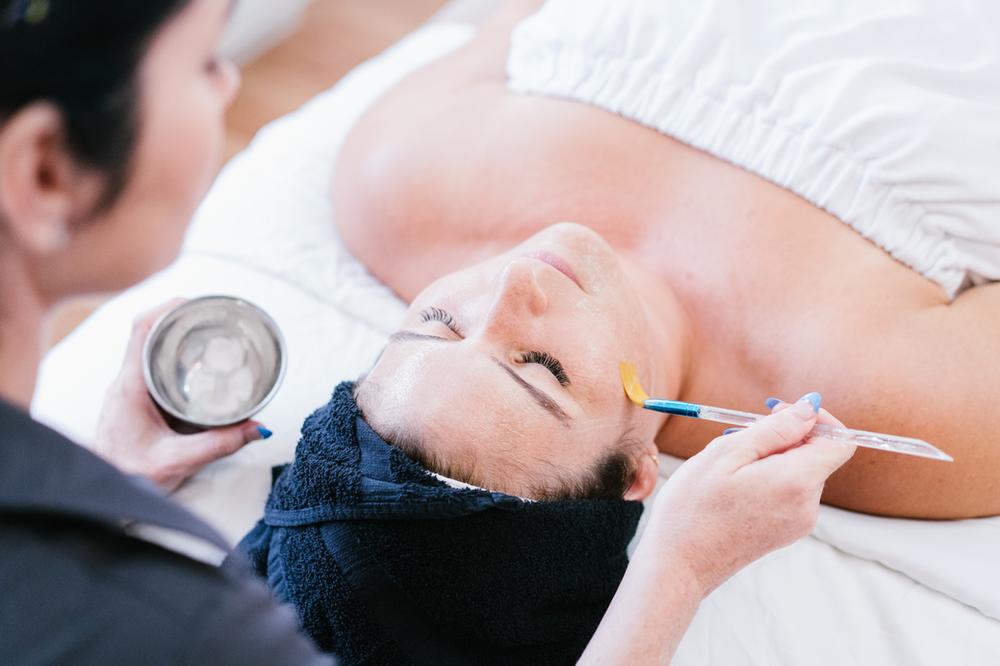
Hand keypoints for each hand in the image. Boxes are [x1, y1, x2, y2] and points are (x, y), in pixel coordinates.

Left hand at [91, 300, 269, 491]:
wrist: (102, 493)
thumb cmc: (130, 476)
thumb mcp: (179, 461)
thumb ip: (220, 445)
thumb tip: (259, 428)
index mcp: (131, 387)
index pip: (141, 330)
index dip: (168, 307)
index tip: (198, 302)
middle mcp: (125, 382)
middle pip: (148, 330)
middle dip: (180, 315)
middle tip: (214, 314)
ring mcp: (127, 389)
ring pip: (149, 346)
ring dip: (176, 334)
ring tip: (209, 330)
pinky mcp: (134, 399)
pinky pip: (151, 364)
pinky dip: (173, 354)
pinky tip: (195, 361)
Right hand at [647, 395, 855, 596]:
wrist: (679, 564)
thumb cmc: (693, 507)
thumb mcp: (726, 453)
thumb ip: (775, 429)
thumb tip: (809, 408)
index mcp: (796, 482)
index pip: (840, 442)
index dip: (817, 419)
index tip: (778, 412)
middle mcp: (807, 505)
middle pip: (817, 455)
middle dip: (785, 437)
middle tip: (739, 436)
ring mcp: (799, 523)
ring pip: (801, 472)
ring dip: (772, 458)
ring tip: (730, 466)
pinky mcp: (786, 532)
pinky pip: (789, 492)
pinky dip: (769, 478)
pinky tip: (734, 486)